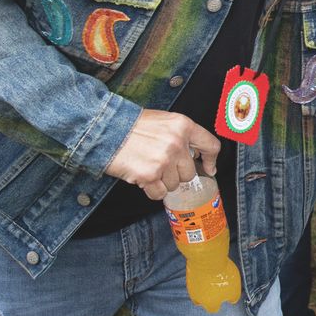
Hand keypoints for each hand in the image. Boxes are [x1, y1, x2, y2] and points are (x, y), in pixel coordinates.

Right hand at [104, 109, 220, 200]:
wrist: (104, 129)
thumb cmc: (131, 125)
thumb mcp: (162, 121)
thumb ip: (180, 136)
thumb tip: (193, 155)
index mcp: (183, 125)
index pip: (210, 145)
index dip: (211, 159)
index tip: (209, 168)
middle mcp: (177, 143)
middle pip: (190, 172)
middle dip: (176, 173)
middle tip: (160, 165)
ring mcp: (164, 159)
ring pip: (175, 184)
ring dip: (162, 181)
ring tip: (147, 166)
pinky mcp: (150, 175)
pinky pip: (160, 193)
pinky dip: (151, 190)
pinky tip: (142, 177)